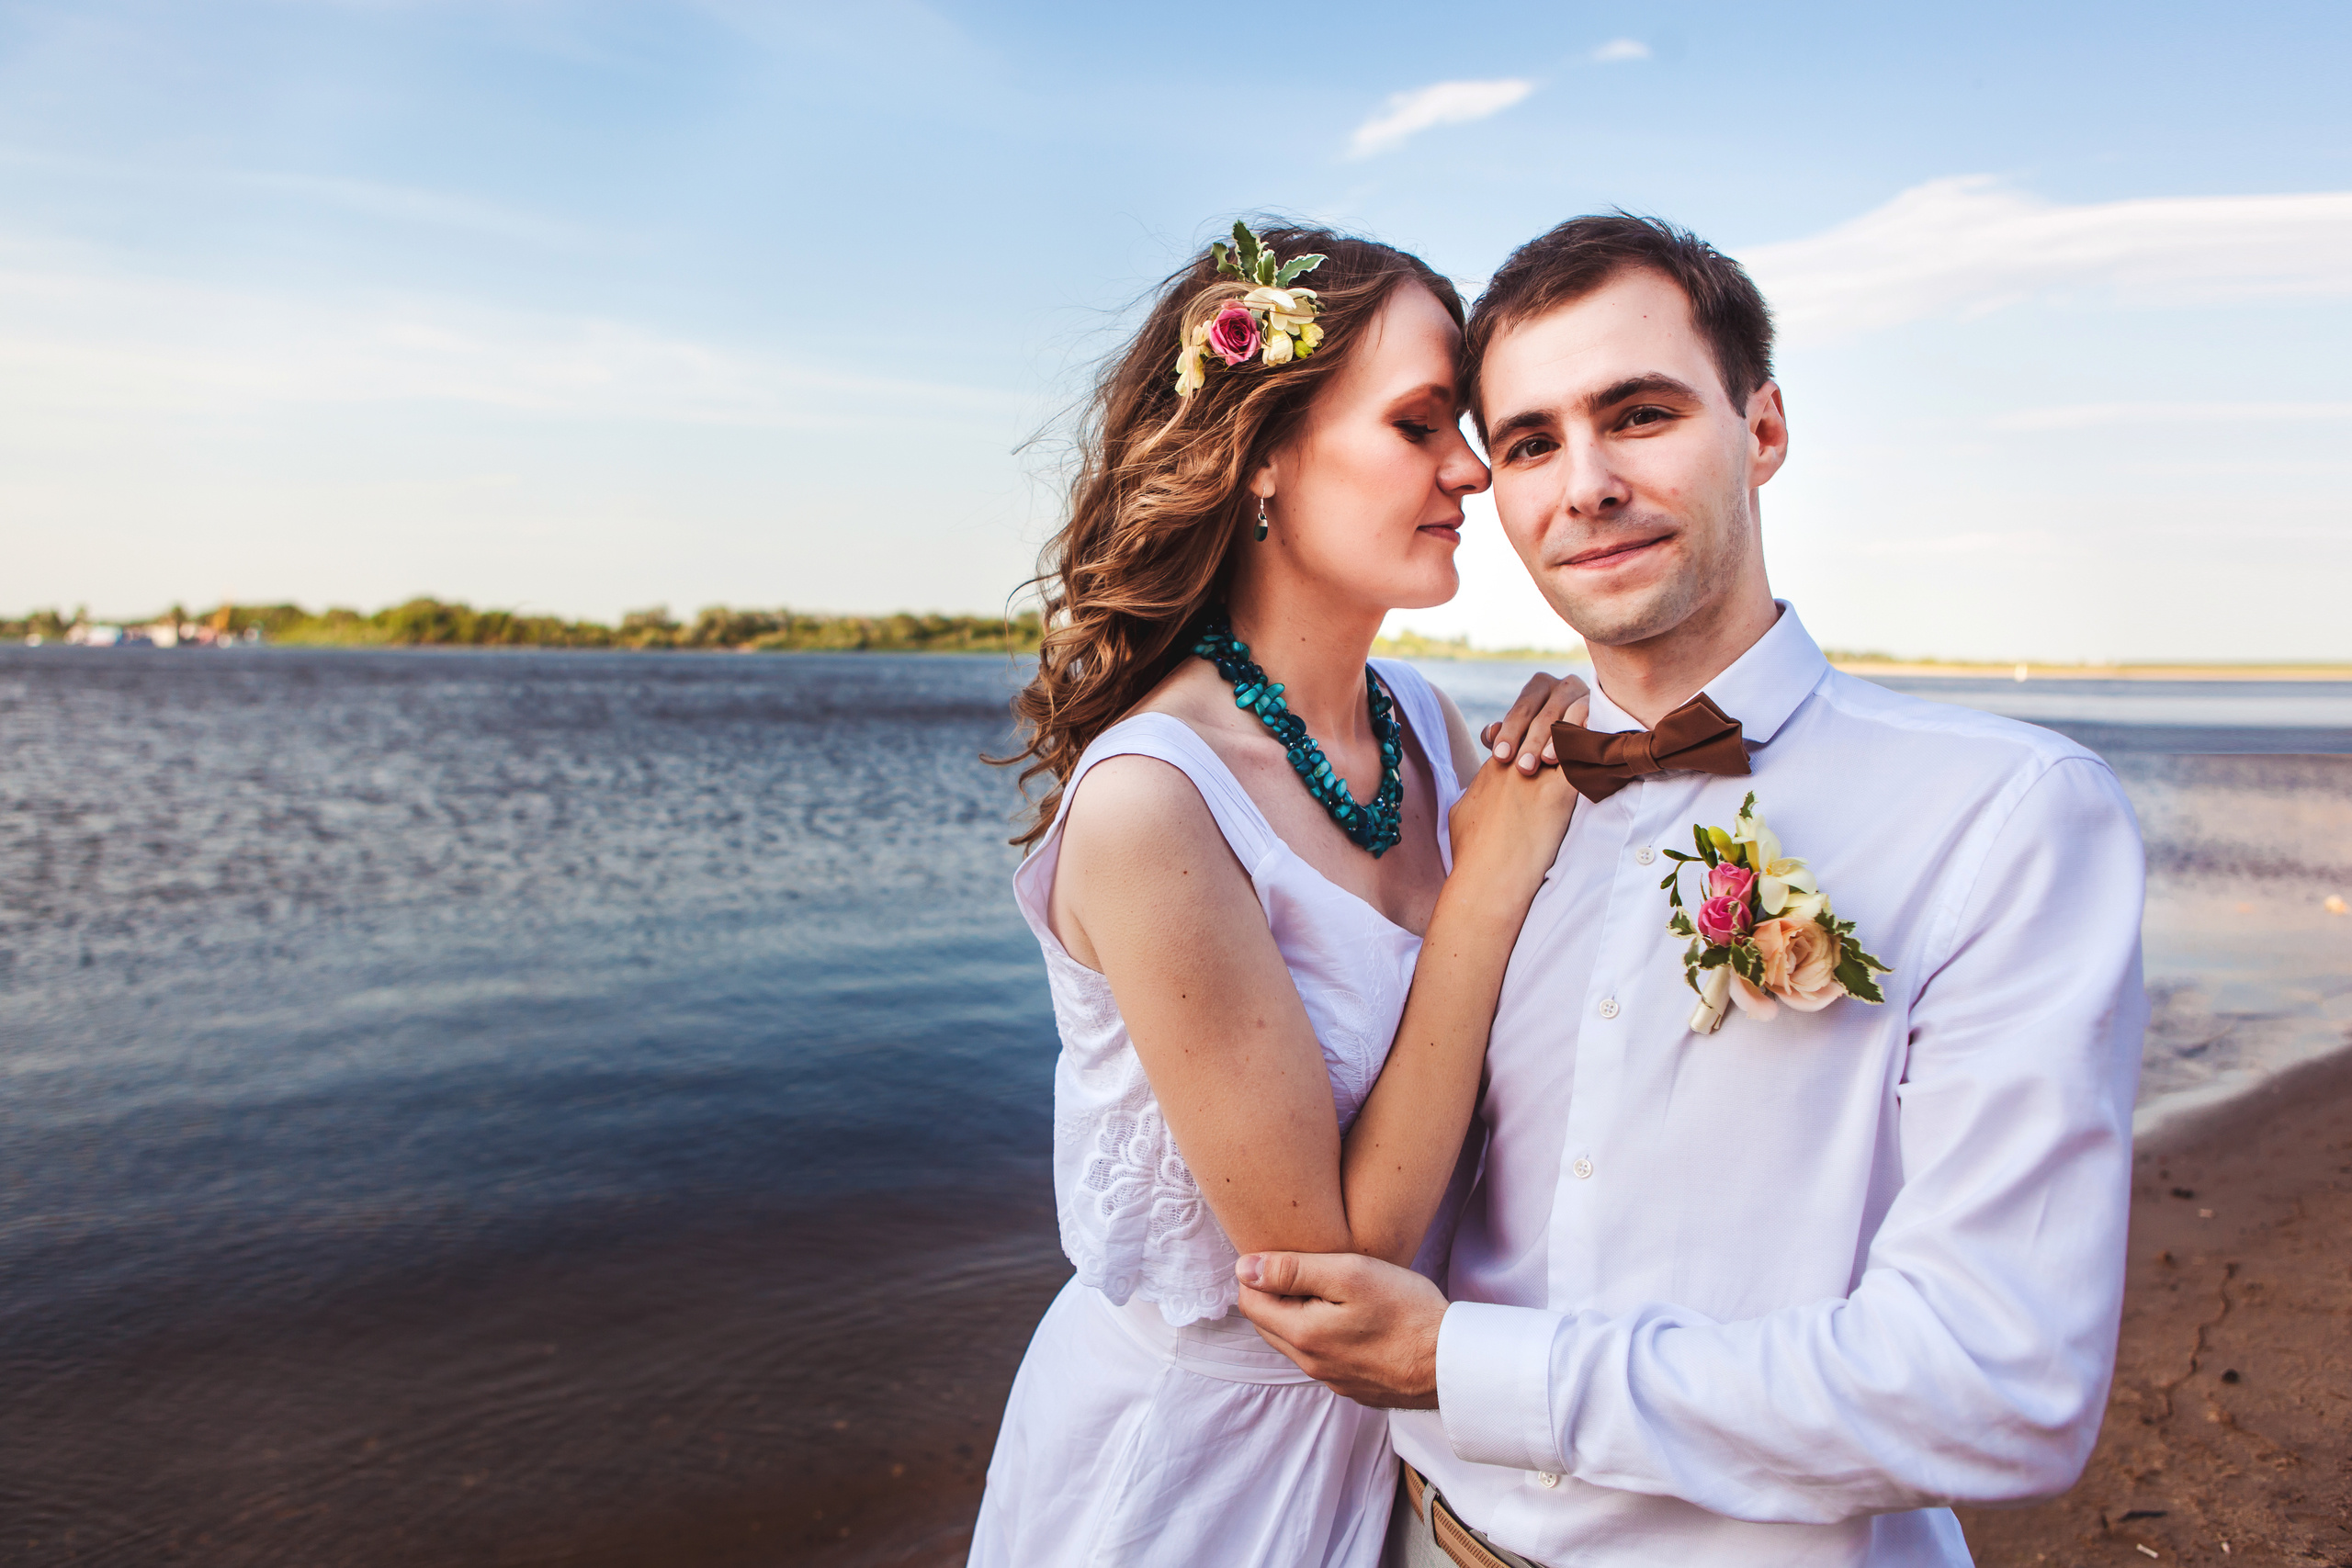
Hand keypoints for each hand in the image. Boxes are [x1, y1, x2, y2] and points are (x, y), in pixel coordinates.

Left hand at [1232, 1250, 1448, 1408]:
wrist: (1453, 1363)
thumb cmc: (1407, 1311)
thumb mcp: (1350, 1274)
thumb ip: (1293, 1270)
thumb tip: (1244, 1268)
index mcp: (1302, 1336)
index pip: (1250, 1302)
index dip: (1259, 1273)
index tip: (1286, 1253)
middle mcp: (1311, 1364)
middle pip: (1269, 1324)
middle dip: (1276, 1295)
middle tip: (1309, 1267)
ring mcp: (1333, 1379)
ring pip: (1296, 1342)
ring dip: (1301, 1315)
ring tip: (1333, 1289)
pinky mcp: (1355, 1386)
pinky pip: (1324, 1356)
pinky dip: (1326, 1334)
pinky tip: (1354, 1318)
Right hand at [1447, 707, 1584, 896]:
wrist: (1486, 880)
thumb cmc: (1472, 855)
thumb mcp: (1460, 813)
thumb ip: (1472, 794)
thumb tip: (1472, 793)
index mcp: (1493, 766)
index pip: (1522, 727)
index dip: (1540, 724)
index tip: (1556, 729)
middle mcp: (1514, 764)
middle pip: (1543, 721)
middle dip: (1563, 715)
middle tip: (1584, 715)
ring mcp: (1535, 778)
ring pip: (1565, 732)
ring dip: (1582, 723)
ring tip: (1600, 718)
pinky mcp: (1558, 796)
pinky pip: (1583, 758)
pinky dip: (1596, 746)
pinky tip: (1611, 739)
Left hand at [1479, 672, 1591, 775]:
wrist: (1583, 737)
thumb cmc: (1544, 737)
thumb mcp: (1523, 735)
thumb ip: (1504, 735)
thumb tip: (1490, 733)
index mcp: (1539, 686)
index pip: (1521, 710)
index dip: (1509, 734)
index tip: (1501, 757)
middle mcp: (1564, 684)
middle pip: (1545, 715)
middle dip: (1532, 742)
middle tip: (1523, 768)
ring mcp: (1586, 694)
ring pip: (1571, 715)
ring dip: (1558, 739)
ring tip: (1548, 761)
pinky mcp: (1605, 708)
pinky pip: (1594, 719)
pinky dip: (1584, 734)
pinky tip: (1577, 751)